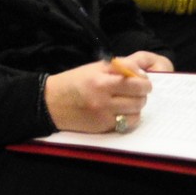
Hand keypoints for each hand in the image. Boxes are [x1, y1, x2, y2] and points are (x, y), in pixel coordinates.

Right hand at [44, 56, 161, 133]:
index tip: (144, 80)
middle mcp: (103, 98)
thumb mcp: (95, 67)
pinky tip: (123, 112)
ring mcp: (104, 114)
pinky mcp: (103, 127)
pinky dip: (130, 117)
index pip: (134, 79)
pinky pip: (128, 123)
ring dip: (137, 105)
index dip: (144, 80)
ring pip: (137, 111)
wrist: (51, 103)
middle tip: (139, 90)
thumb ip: (119, 67)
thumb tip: (142, 72)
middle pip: (139, 96)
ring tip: (129, 101)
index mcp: (100, 79)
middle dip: (143, 92)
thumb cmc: (75, 81)